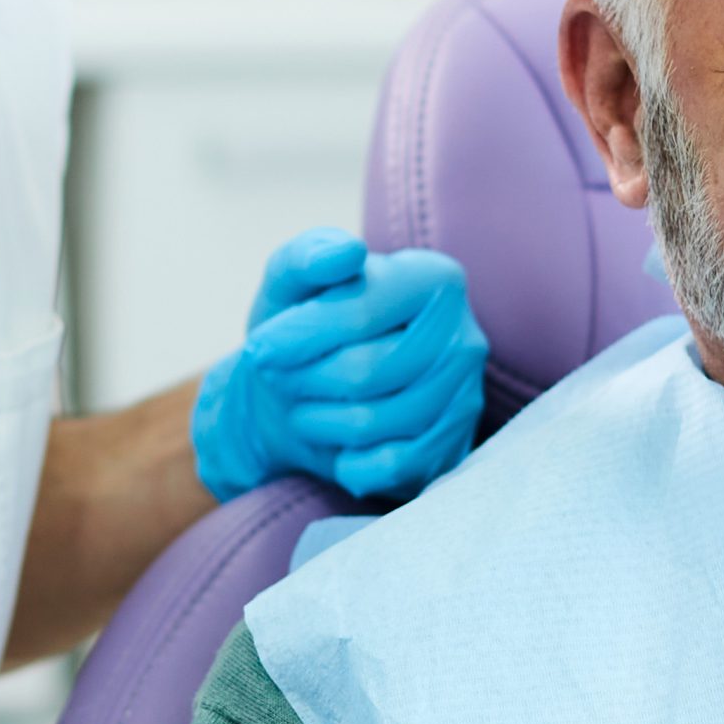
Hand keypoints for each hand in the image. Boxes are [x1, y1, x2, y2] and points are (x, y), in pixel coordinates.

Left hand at [191, 228, 487, 504]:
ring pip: (371, 423)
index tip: (258, 349)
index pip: (360, 312)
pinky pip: (389, 468)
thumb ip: (307, 256)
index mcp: (434, 279)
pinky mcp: (452, 450)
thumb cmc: (308, 327)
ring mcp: (464, 399)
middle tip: (283, 378)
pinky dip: (347, 463)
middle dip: (303, 381)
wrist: (316, 391)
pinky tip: (338, 444)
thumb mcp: (291, 283)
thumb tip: (345, 254)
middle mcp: (463, 337)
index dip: (296, 337)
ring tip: (305, 407)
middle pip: (364, 373)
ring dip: (316, 421)